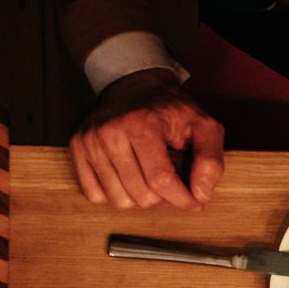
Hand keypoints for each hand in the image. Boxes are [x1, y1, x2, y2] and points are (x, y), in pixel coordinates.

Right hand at [70, 69, 223, 210]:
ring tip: (149, 179)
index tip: (195, 201)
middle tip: (171, 181)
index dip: (183, 199)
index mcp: (141, 124)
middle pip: (141, 195)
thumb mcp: (204, 127)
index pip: (161, 180)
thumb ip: (211, 161)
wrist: (135, 86)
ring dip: (140, 199)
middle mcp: (110, 131)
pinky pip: (95, 195)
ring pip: (119, 200)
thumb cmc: (171, 110)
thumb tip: (200, 195)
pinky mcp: (77, 148)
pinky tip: (129, 181)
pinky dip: (116, 196)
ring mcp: (90, 140)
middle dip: (163, 198)